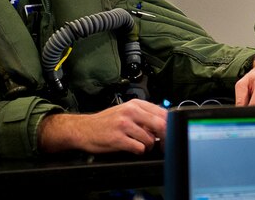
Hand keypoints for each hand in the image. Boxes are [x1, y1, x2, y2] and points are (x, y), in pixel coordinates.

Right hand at [37, 98, 166, 154]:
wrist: (83, 129)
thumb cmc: (106, 121)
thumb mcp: (126, 111)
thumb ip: (144, 114)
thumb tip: (165, 123)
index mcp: (135, 103)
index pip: (162, 112)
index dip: (169, 125)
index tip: (170, 133)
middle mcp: (131, 111)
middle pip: (160, 124)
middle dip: (164, 137)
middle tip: (163, 144)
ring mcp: (124, 124)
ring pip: (149, 139)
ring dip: (148, 146)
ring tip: (140, 145)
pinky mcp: (118, 139)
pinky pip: (138, 148)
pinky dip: (139, 151)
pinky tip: (132, 148)